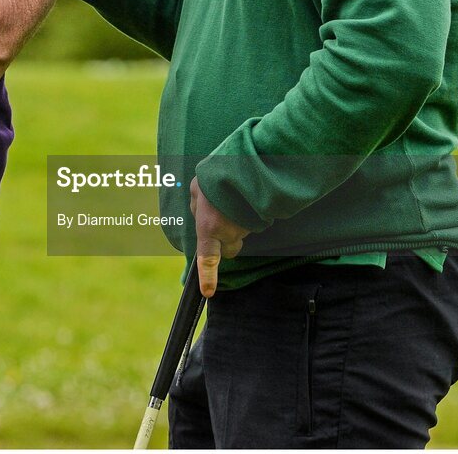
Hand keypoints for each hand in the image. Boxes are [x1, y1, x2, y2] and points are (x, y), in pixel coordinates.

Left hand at [190, 177, 248, 297]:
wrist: (246, 165)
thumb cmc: (217, 175)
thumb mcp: (197, 187)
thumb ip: (196, 204)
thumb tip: (198, 212)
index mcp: (209, 227)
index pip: (207, 258)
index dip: (208, 276)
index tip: (208, 293)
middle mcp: (228, 233)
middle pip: (229, 248)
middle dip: (226, 238)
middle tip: (221, 214)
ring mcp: (245, 229)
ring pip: (240, 234)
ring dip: (236, 221)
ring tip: (233, 197)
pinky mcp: (260, 221)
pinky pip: (252, 223)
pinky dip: (248, 213)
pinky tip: (245, 196)